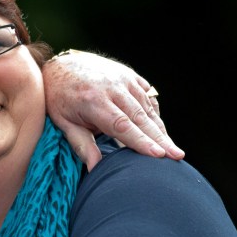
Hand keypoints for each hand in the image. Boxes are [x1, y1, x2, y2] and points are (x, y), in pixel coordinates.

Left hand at [43, 50, 183, 170]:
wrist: (60, 66)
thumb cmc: (59, 98)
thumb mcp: (62, 122)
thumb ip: (81, 145)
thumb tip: (95, 170)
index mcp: (93, 100)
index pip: (122, 125)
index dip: (141, 141)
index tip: (159, 155)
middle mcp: (112, 87)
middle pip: (141, 117)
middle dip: (160, 138)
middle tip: (177, 157)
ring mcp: (123, 78)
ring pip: (147, 107)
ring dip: (159, 128)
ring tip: (171, 148)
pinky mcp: (130, 75)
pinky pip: (147, 96)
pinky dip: (154, 112)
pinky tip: (159, 128)